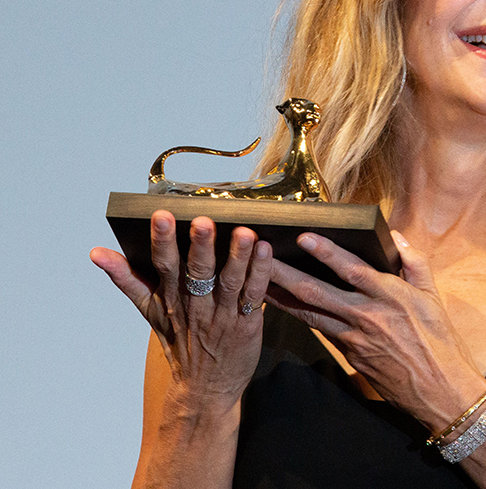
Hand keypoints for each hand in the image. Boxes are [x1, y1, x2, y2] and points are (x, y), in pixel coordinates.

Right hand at [90, 211, 272, 408]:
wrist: (204, 390)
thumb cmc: (179, 343)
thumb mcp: (149, 312)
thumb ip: (126, 279)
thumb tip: (96, 252)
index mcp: (170, 298)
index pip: (164, 266)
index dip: (162, 241)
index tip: (162, 216)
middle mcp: (196, 305)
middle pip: (197, 272)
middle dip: (199, 247)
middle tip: (203, 221)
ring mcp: (222, 315)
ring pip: (229, 281)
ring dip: (237, 257)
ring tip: (243, 233)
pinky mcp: (247, 323)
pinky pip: (255, 295)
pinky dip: (261, 273)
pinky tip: (267, 250)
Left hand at [265, 231, 485, 430]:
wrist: (439, 390)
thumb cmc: (440, 341)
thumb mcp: (433, 297)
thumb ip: (414, 262)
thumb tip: (396, 237)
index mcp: (390, 296)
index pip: (352, 269)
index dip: (327, 252)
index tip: (304, 237)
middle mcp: (367, 315)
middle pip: (318, 291)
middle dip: (286, 274)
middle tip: (261, 259)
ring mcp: (354, 338)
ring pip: (310, 313)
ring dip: (282, 298)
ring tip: (258, 282)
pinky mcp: (349, 355)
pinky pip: (321, 330)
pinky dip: (301, 315)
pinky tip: (285, 307)